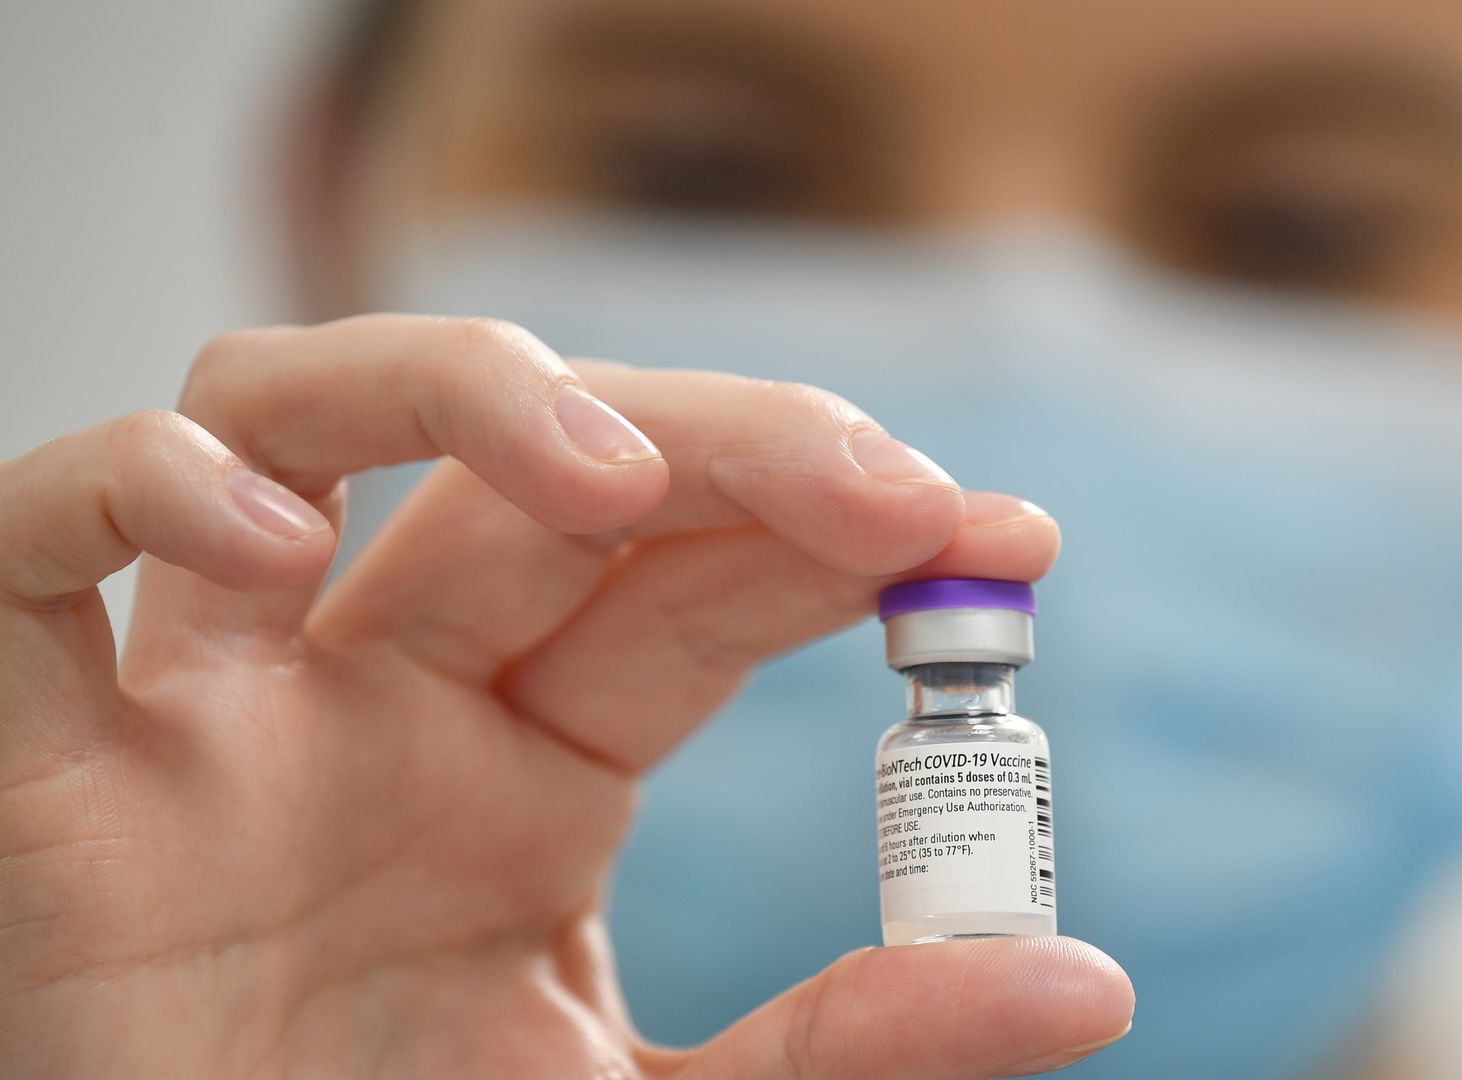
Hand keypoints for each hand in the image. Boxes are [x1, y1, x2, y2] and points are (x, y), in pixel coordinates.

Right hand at [0, 315, 1132, 1077]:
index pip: (696, 575)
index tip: (1004, 536)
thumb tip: (1087, 982)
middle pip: (538, 464)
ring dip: (456, 389)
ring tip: (615, 475)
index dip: (841, 525)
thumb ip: (850, 1044)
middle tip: (889, 490)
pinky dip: (129, 487)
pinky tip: (263, 535)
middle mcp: (378, 699)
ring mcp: (211, 712)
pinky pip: (32, 550)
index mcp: (527, 768)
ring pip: (288, 416)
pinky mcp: (41, 767)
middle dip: (725, 441)